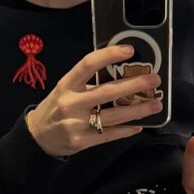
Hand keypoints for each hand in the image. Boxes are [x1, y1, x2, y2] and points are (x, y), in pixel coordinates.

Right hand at [26, 45, 163, 157]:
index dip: (109, 55)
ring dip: (137, 110)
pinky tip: (139, 126)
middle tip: (154, 80)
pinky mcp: (81, 142)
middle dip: (134, 85)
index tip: (130, 51)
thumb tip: (122, 74)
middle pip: (107, 92)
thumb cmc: (55, 108)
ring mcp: (76, 124)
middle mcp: (71, 103)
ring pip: (113, 116)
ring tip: (156, 105)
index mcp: (66, 85)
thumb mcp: (65, 90)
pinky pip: (109, 135)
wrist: (37, 137)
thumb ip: (87, 83)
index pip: (87, 64)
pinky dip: (126, 130)